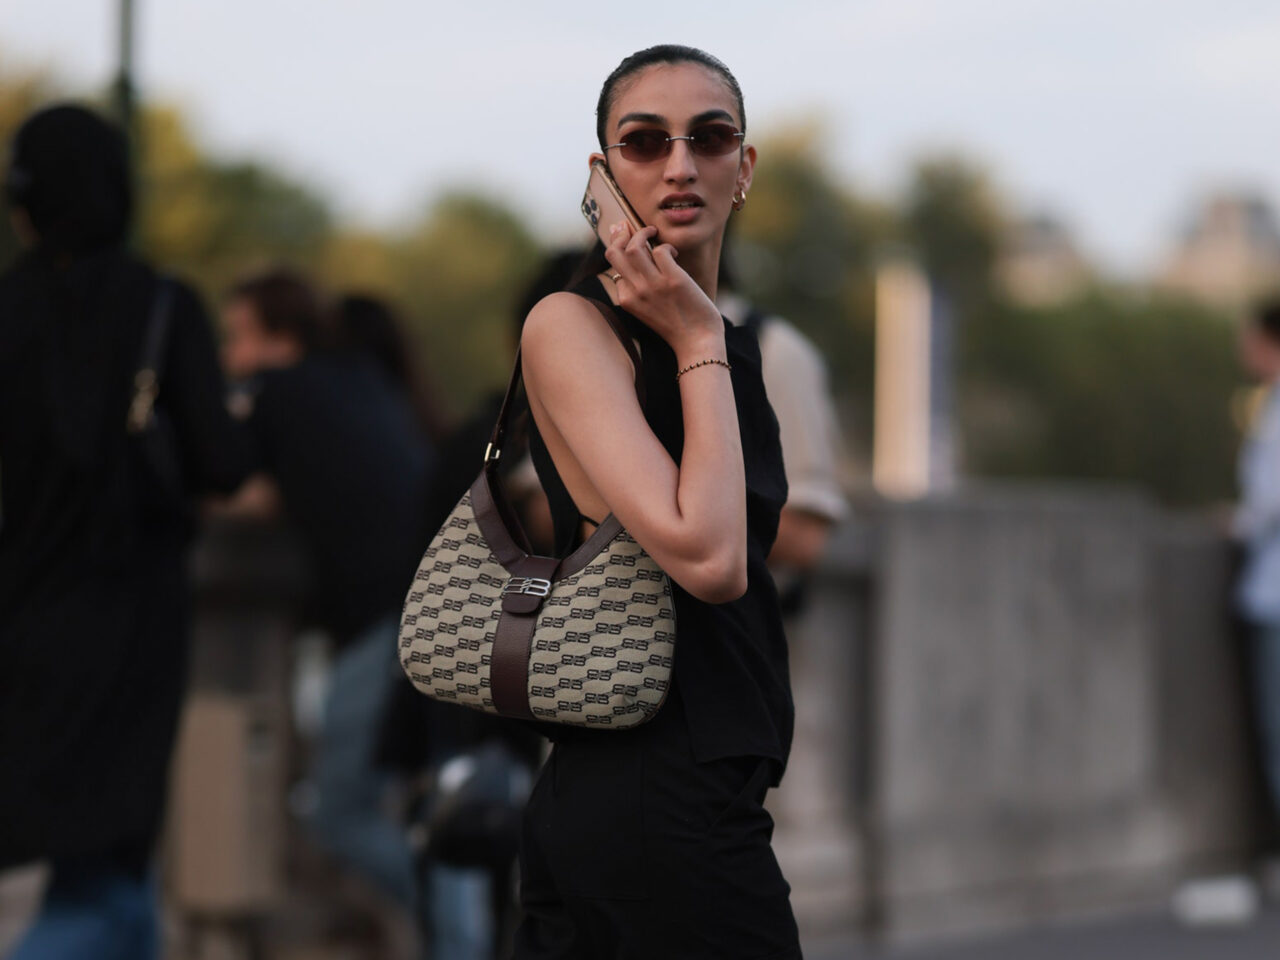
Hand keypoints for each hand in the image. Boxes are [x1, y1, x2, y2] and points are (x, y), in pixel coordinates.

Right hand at [604, 221, 724, 357]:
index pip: (614, 266)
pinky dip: (667, 246)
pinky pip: (661, 250)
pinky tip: (674, 254)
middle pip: (614, 252)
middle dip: (622, 234)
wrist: (697, 343)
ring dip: (643, 233)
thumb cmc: (677, 326)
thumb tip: (639, 263)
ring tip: (653, 233)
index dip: (621, 249)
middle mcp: (636, 291)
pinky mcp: (673, 279)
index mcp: (627, 300)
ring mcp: (653, 285)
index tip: (631, 243)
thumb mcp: (648, 310)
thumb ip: (640, 290)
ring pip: (634, 247)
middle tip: (635, 230)